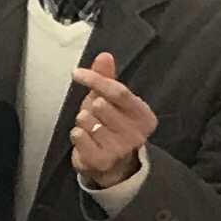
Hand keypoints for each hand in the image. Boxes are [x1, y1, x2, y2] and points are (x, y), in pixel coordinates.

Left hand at [66, 54, 155, 191]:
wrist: (112, 166)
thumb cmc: (110, 126)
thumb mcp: (111, 101)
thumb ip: (107, 78)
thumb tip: (105, 55)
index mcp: (144, 116)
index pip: (118, 91)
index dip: (95, 79)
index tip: (77, 73)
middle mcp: (137, 134)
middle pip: (100, 104)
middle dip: (90, 107)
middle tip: (95, 116)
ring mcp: (120, 150)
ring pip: (86, 120)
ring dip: (82, 122)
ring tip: (91, 130)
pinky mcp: (102, 161)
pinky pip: (78, 135)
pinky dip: (76, 134)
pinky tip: (86, 140)